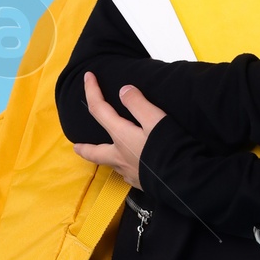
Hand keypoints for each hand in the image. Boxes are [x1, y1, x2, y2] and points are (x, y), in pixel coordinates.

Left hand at [72, 72, 166, 188]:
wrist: (183, 181)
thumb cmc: (170, 148)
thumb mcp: (155, 119)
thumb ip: (138, 104)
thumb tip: (124, 90)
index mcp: (121, 136)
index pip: (99, 110)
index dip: (91, 91)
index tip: (88, 77)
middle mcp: (120, 157)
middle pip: (95, 153)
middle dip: (84, 148)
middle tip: (76, 147)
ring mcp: (129, 173)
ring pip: (111, 165)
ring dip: (104, 158)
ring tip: (105, 155)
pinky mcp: (141, 183)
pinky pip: (126, 174)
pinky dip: (124, 168)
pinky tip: (130, 167)